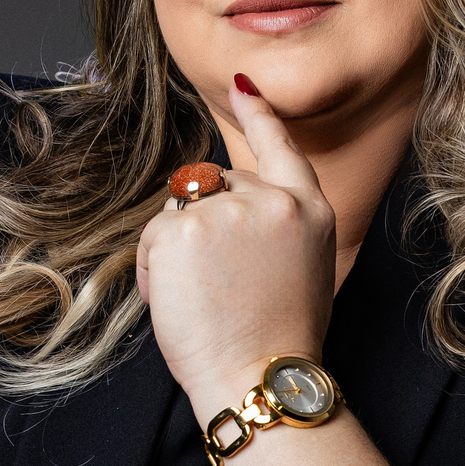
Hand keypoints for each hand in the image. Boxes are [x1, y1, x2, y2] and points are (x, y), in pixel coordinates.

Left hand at [135, 79, 336, 422]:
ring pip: (180, 209)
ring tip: (205, 299)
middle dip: (204, 224)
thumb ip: (275, 227)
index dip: (261, 116)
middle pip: (216, 183)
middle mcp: (272, 201)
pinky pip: (154, 236)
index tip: (244, 86)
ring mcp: (225, 211)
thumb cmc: (278, 342)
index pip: (281, 148)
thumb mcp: (302, 271)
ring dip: (178, 249)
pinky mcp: (181, 229)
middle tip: (221, 287)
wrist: (260, 378)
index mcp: (310, 212)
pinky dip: (154, 269)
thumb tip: (227, 204)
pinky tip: (181, 300)